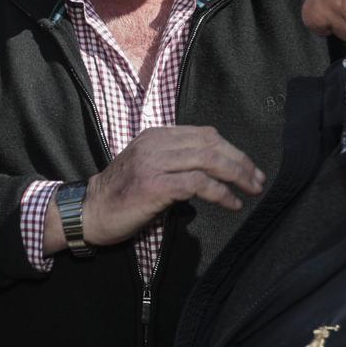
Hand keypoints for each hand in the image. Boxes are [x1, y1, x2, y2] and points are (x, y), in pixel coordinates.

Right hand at [54, 126, 264, 252]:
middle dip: (241, 162)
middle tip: (258, 180)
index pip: (205, 134)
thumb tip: (212, 169)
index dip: (232, 150)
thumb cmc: (119, 195)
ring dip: (237, 176)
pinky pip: (198, 184)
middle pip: (211, 144)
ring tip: (251, 190)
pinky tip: (231, 204)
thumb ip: (174, 160)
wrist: (88, 211)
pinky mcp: (154, 185)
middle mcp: (156, 144)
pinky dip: (220, 193)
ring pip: (208, 160)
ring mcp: (154, 163)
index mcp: (156, 136)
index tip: (248, 167)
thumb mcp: (147, 166)